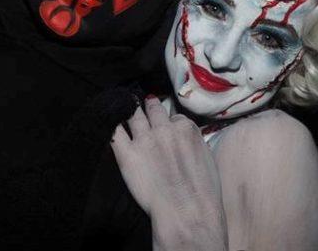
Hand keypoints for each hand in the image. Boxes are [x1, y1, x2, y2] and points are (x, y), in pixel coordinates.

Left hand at [111, 97, 226, 250]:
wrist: (186, 212)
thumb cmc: (202, 193)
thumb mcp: (206, 159)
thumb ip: (193, 143)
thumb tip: (185, 141)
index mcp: (186, 128)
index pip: (174, 117)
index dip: (169, 122)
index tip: (165, 126)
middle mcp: (164, 129)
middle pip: (153, 109)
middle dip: (149, 107)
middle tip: (142, 106)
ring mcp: (144, 139)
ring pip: (133, 115)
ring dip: (130, 111)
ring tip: (124, 107)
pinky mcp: (126, 154)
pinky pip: (115, 132)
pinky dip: (113, 126)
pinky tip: (111, 124)